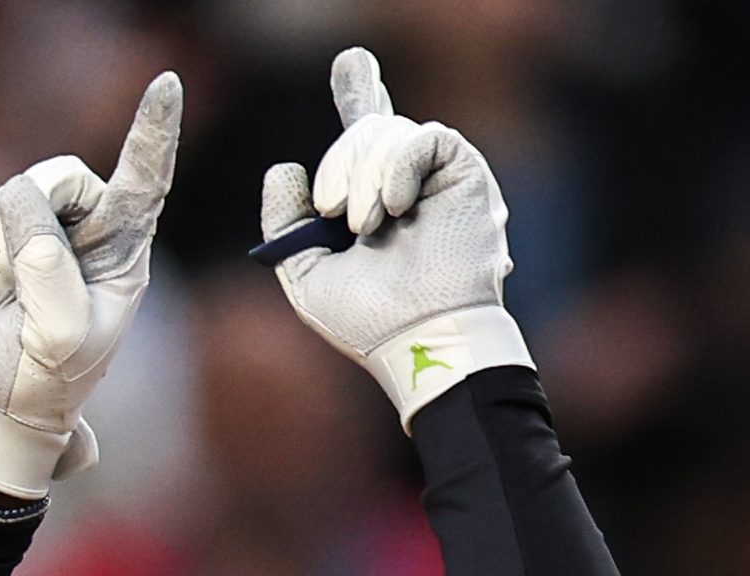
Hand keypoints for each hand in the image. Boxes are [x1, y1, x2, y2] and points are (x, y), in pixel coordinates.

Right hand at [0, 72, 180, 499]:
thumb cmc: (44, 380)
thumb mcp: (59, 334)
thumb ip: (47, 267)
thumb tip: (20, 201)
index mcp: (125, 252)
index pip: (146, 179)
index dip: (154, 131)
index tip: (167, 84)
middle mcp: (89, 230)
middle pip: (61, 173)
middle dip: (32, 218)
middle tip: (17, 276)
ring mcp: (42, 229)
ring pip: (12, 188)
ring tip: (3, 291)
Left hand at [257, 49, 529, 420]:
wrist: (419, 339)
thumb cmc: (366, 321)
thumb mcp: (305, 273)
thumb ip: (285, 223)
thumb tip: (284, 167)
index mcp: (374, 201)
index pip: (366, 133)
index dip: (360, 92)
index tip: (352, 62)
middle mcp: (408, 183)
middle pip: (365, 128)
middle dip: (338, 163)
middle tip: (332, 212)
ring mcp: (437, 178)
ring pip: (389, 132)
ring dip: (363, 175)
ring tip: (368, 225)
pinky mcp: (465, 174)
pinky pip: (424, 138)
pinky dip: (398, 167)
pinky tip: (395, 206)